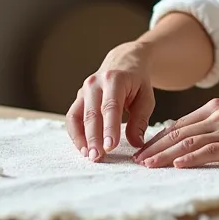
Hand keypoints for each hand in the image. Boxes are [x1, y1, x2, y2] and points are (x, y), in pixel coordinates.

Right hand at [66, 42, 155, 161]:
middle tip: (97, 157)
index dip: (110, 128)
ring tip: (89, 155)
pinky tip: (83, 148)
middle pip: (92, 113)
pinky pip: (72, 118)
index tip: (110, 147)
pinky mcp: (78, 99)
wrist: (123, 62)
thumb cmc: (136, 82)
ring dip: (81, 138)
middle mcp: (95, 83)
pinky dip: (75, 134)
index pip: (111, 106)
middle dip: (93, 137)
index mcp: (114, 79)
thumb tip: (136, 143)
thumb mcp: (146, 97)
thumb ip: (140, 120)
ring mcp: (84, 90)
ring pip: (78, 116)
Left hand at [132, 98, 218, 168]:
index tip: (145, 148)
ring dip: (164, 155)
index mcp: (216, 105)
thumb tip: (200, 136)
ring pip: (187, 142)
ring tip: (148, 165)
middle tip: (137, 160)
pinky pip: (208, 151)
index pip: (180, 123)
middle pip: (178, 133)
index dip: (160, 137)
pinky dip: (190, 158)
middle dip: (155, 147)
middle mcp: (217, 114)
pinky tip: (177, 164)